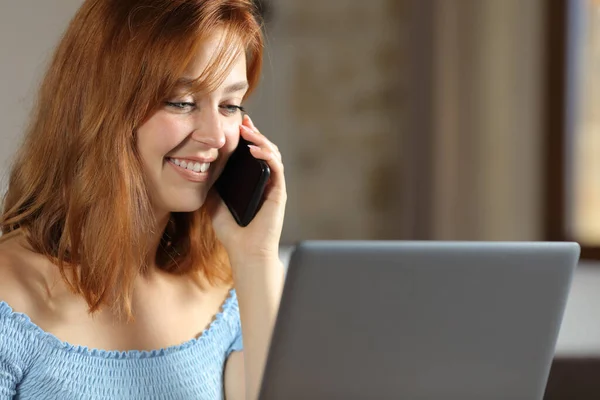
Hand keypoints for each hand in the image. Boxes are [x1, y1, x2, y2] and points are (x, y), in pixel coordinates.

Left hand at [206, 115, 286, 265]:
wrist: (244, 252)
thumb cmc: (231, 233)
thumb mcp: (214, 203)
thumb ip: (212, 186)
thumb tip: (201, 167)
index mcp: (252, 183)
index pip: (252, 154)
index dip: (246, 137)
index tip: (236, 124)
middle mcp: (265, 182)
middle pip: (264, 149)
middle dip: (254, 132)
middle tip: (242, 120)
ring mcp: (273, 186)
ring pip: (272, 154)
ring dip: (260, 139)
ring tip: (247, 130)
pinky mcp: (279, 192)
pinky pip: (276, 167)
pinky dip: (267, 154)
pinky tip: (254, 149)